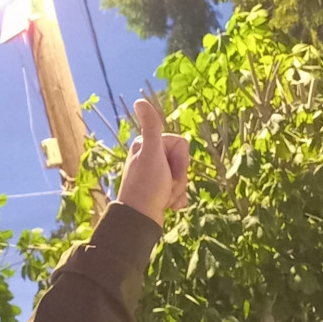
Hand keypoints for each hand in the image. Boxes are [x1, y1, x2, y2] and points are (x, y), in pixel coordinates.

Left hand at [117, 99, 189, 226]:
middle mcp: (149, 156)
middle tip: (166, 186)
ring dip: (178, 190)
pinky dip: (178, 199)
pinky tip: (168, 206)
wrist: (140, 220)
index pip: (181, 143)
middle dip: (180, 177)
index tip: (168, 171)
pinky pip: (180, 191)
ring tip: (164, 197)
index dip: (180, 160)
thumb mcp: (152, 154)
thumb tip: (139, 101)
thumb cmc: (147, 187)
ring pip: (183, 177)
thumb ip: (150, 127)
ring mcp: (155, 174)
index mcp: (147, 144)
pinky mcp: (159, 189)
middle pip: (183, 161)